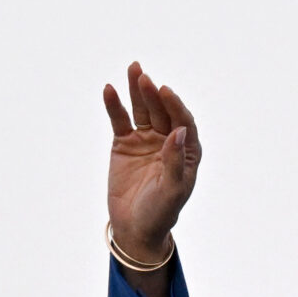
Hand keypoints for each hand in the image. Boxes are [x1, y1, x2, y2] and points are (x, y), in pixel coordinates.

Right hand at [103, 62, 201, 261]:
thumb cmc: (161, 211)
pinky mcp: (124, 143)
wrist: (136, 227)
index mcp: (187, 151)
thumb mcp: (173, 190)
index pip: (183, 122)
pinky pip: (120, 120)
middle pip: (162, 111)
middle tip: (144, 76)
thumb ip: (175, 161)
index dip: (175, 105)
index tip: (165, 91)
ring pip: (143, 110)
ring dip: (137, 91)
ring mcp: (146, 140)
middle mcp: (168, 140)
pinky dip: (115, 106)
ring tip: (134, 69)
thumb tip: (179, 132)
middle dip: (154, 93)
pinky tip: (110, 90)